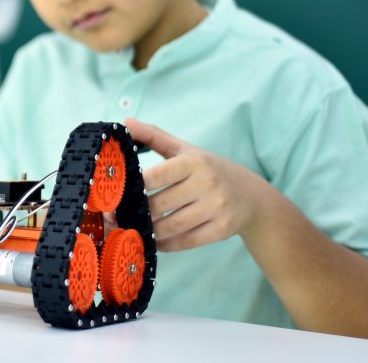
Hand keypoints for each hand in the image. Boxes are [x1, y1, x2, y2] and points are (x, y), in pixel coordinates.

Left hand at [126, 118, 272, 251]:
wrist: (252, 196)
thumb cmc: (210, 169)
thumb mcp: (186, 150)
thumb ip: (154, 136)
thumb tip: (125, 122)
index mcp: (194, 162)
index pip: (155, 175)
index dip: (133, 186)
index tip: (114, 193)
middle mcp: (206, 183)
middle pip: (159, 204)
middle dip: (136, 212)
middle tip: (115, 218)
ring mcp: (216, 208)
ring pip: (170, 225)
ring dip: (149, 230)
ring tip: (133, 228)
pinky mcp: (222, 229)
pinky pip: (186, 241)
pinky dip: (166, 244)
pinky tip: (155, 240)